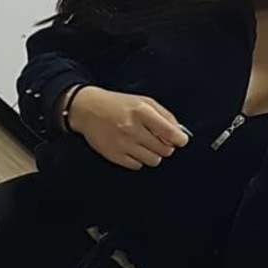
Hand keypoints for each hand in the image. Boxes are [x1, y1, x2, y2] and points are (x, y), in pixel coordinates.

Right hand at [64, 86, 188, 170]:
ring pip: (153, 160)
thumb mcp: (143, 101)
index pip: (169, 133)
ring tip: (145, 144)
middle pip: (164, 150)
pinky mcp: (114, 155)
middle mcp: (132, 128)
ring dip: (153, 154)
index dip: (180, 139)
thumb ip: (165, 115)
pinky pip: (137, 166)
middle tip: (159, 139)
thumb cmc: (118, 104)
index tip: (180, 140)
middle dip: (166, 146)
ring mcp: (122, 143)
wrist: (87, 109)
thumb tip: (180, 132)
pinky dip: (139, 159)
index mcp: (141, 111)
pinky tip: (132, 148)